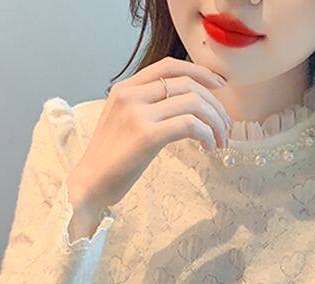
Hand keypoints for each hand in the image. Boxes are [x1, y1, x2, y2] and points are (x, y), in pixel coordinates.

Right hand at [67, 55, 231, 215]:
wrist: (89, 185)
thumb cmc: (110, 161)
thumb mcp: (124, 123)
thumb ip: (146, 108)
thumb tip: (183, 106)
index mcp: (125, 88)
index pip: (170, 66)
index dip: (200, 72)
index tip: (220, 87)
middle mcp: (131, 95)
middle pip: (188, 84)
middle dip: (215, 104)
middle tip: (225, 127)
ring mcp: (137, 114)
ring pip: (193, 103)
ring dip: (215, 121)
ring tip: (220, 141)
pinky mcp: (146, 136)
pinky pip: (190, 125)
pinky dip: (207, 134)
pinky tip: (208, 148)